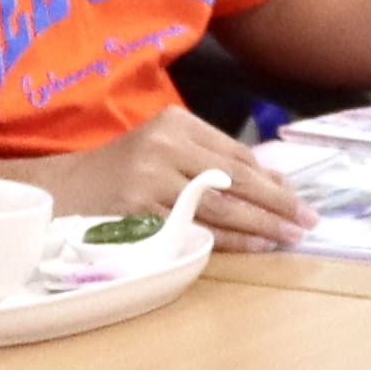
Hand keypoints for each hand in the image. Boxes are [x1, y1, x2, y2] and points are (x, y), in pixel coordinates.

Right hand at [52, 107, 308, 251]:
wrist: (62, 189)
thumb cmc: (123, 171)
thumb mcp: (166, 150)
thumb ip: (214, 161)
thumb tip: (276, 184)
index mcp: (176, 123)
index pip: (237, 155)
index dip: (272, 181)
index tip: (298, 199)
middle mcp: (164, 145)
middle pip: (235, 178)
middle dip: (277, 203)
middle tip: (308, 220)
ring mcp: (148, 179)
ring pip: (219, 206)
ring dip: (260, 225)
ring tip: (289, 237)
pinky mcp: (136, 211)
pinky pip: (194, 229)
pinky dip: (228, 241)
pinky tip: (253, 247)